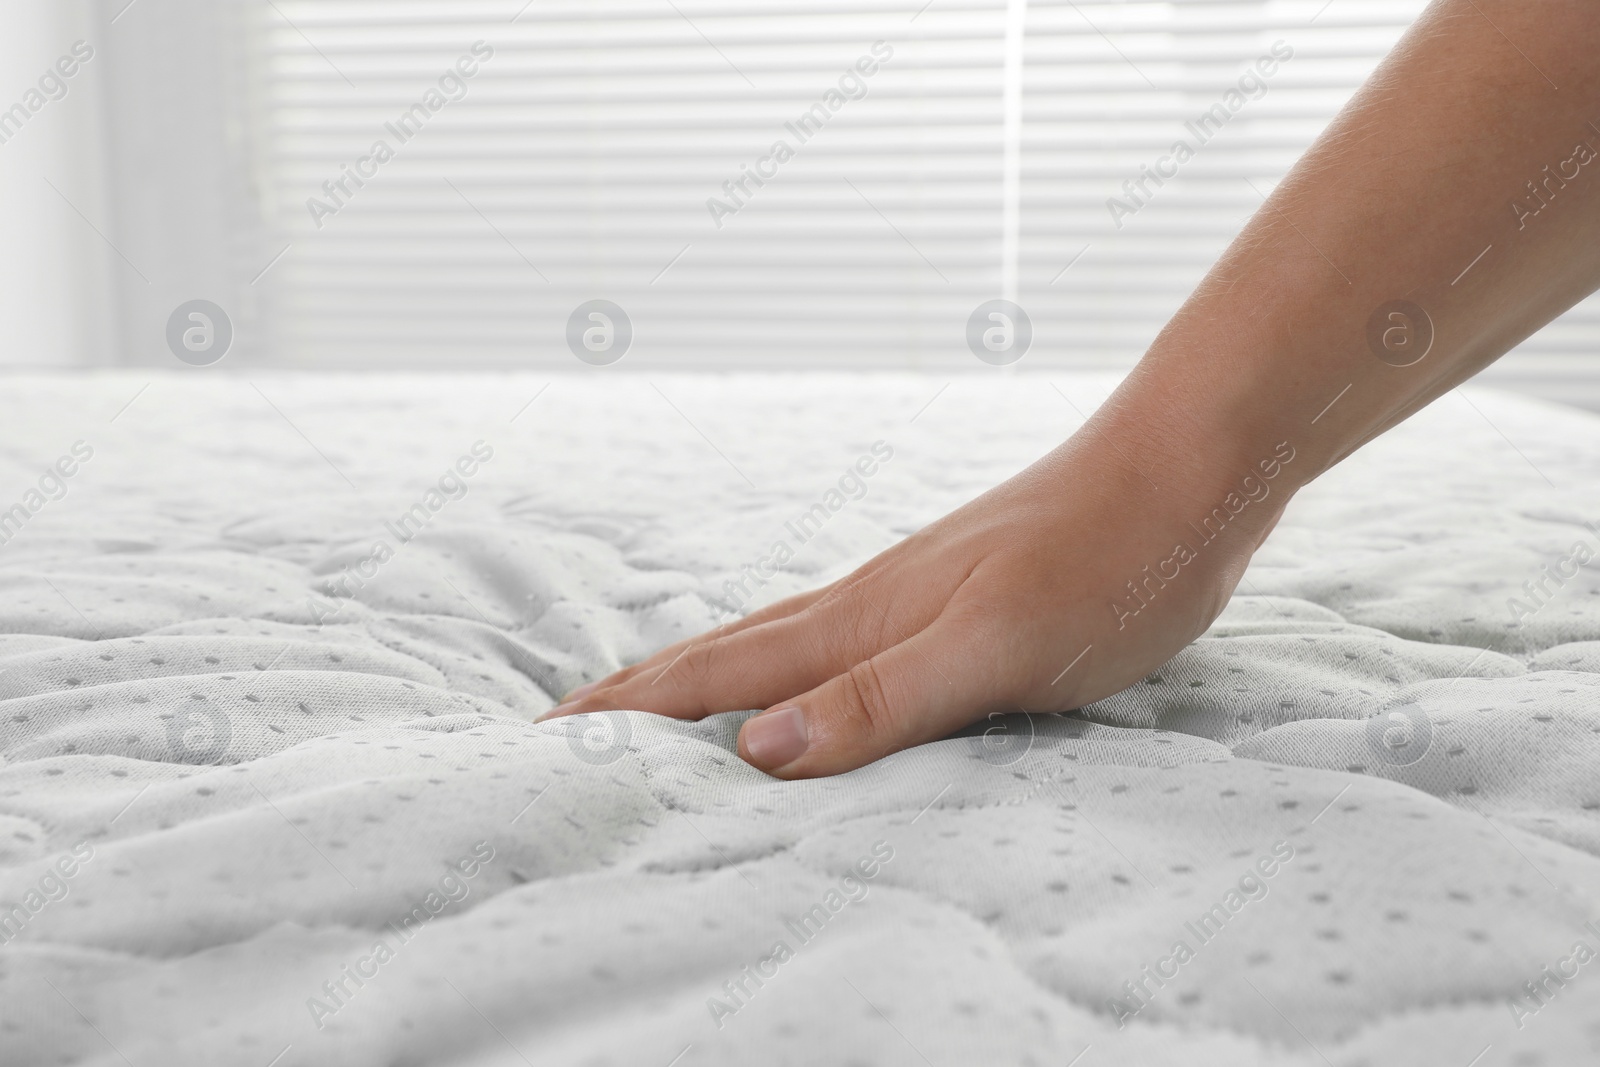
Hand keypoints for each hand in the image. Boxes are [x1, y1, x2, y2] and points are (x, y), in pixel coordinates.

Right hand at [544, 397, 1296, 778]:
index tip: (552, 736)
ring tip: (652, 702)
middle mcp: (867, 601)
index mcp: (861, 618)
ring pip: (775, 642)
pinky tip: (800, 675)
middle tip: (568, 722)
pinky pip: (833, 642)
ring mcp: (907, 593)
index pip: (719, 674)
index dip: (635, 710)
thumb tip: (756, 750)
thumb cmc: (1104, 558)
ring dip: (702, 677)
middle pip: (727, 650)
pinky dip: (780, 666)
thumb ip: (880, 700)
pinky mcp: (950, 598)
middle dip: (642, 691)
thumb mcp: (995, 649)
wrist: (1186, 466)